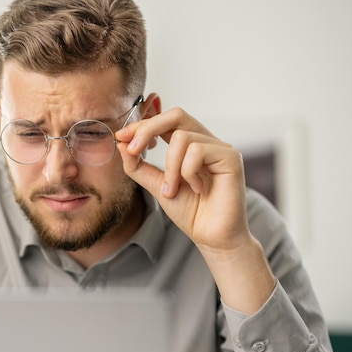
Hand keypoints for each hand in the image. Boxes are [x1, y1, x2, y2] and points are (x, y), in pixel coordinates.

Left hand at [116, 106, 249, 252]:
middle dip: (148, 129)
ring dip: (169, 167)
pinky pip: (198, 151)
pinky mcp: (231, 158)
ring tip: (172, 190)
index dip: (142, 125)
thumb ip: (139, 166)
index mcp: (190, 145)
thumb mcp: (156, 186)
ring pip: (182, 137)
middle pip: (176, 115)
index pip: (165, 121)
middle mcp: (206, 141)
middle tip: (133, 149)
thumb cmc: (190, 212)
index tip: (120, 137)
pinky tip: (197, 189)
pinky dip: (187, 172)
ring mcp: (220, 148)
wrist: (211, 237)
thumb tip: (121, 142)